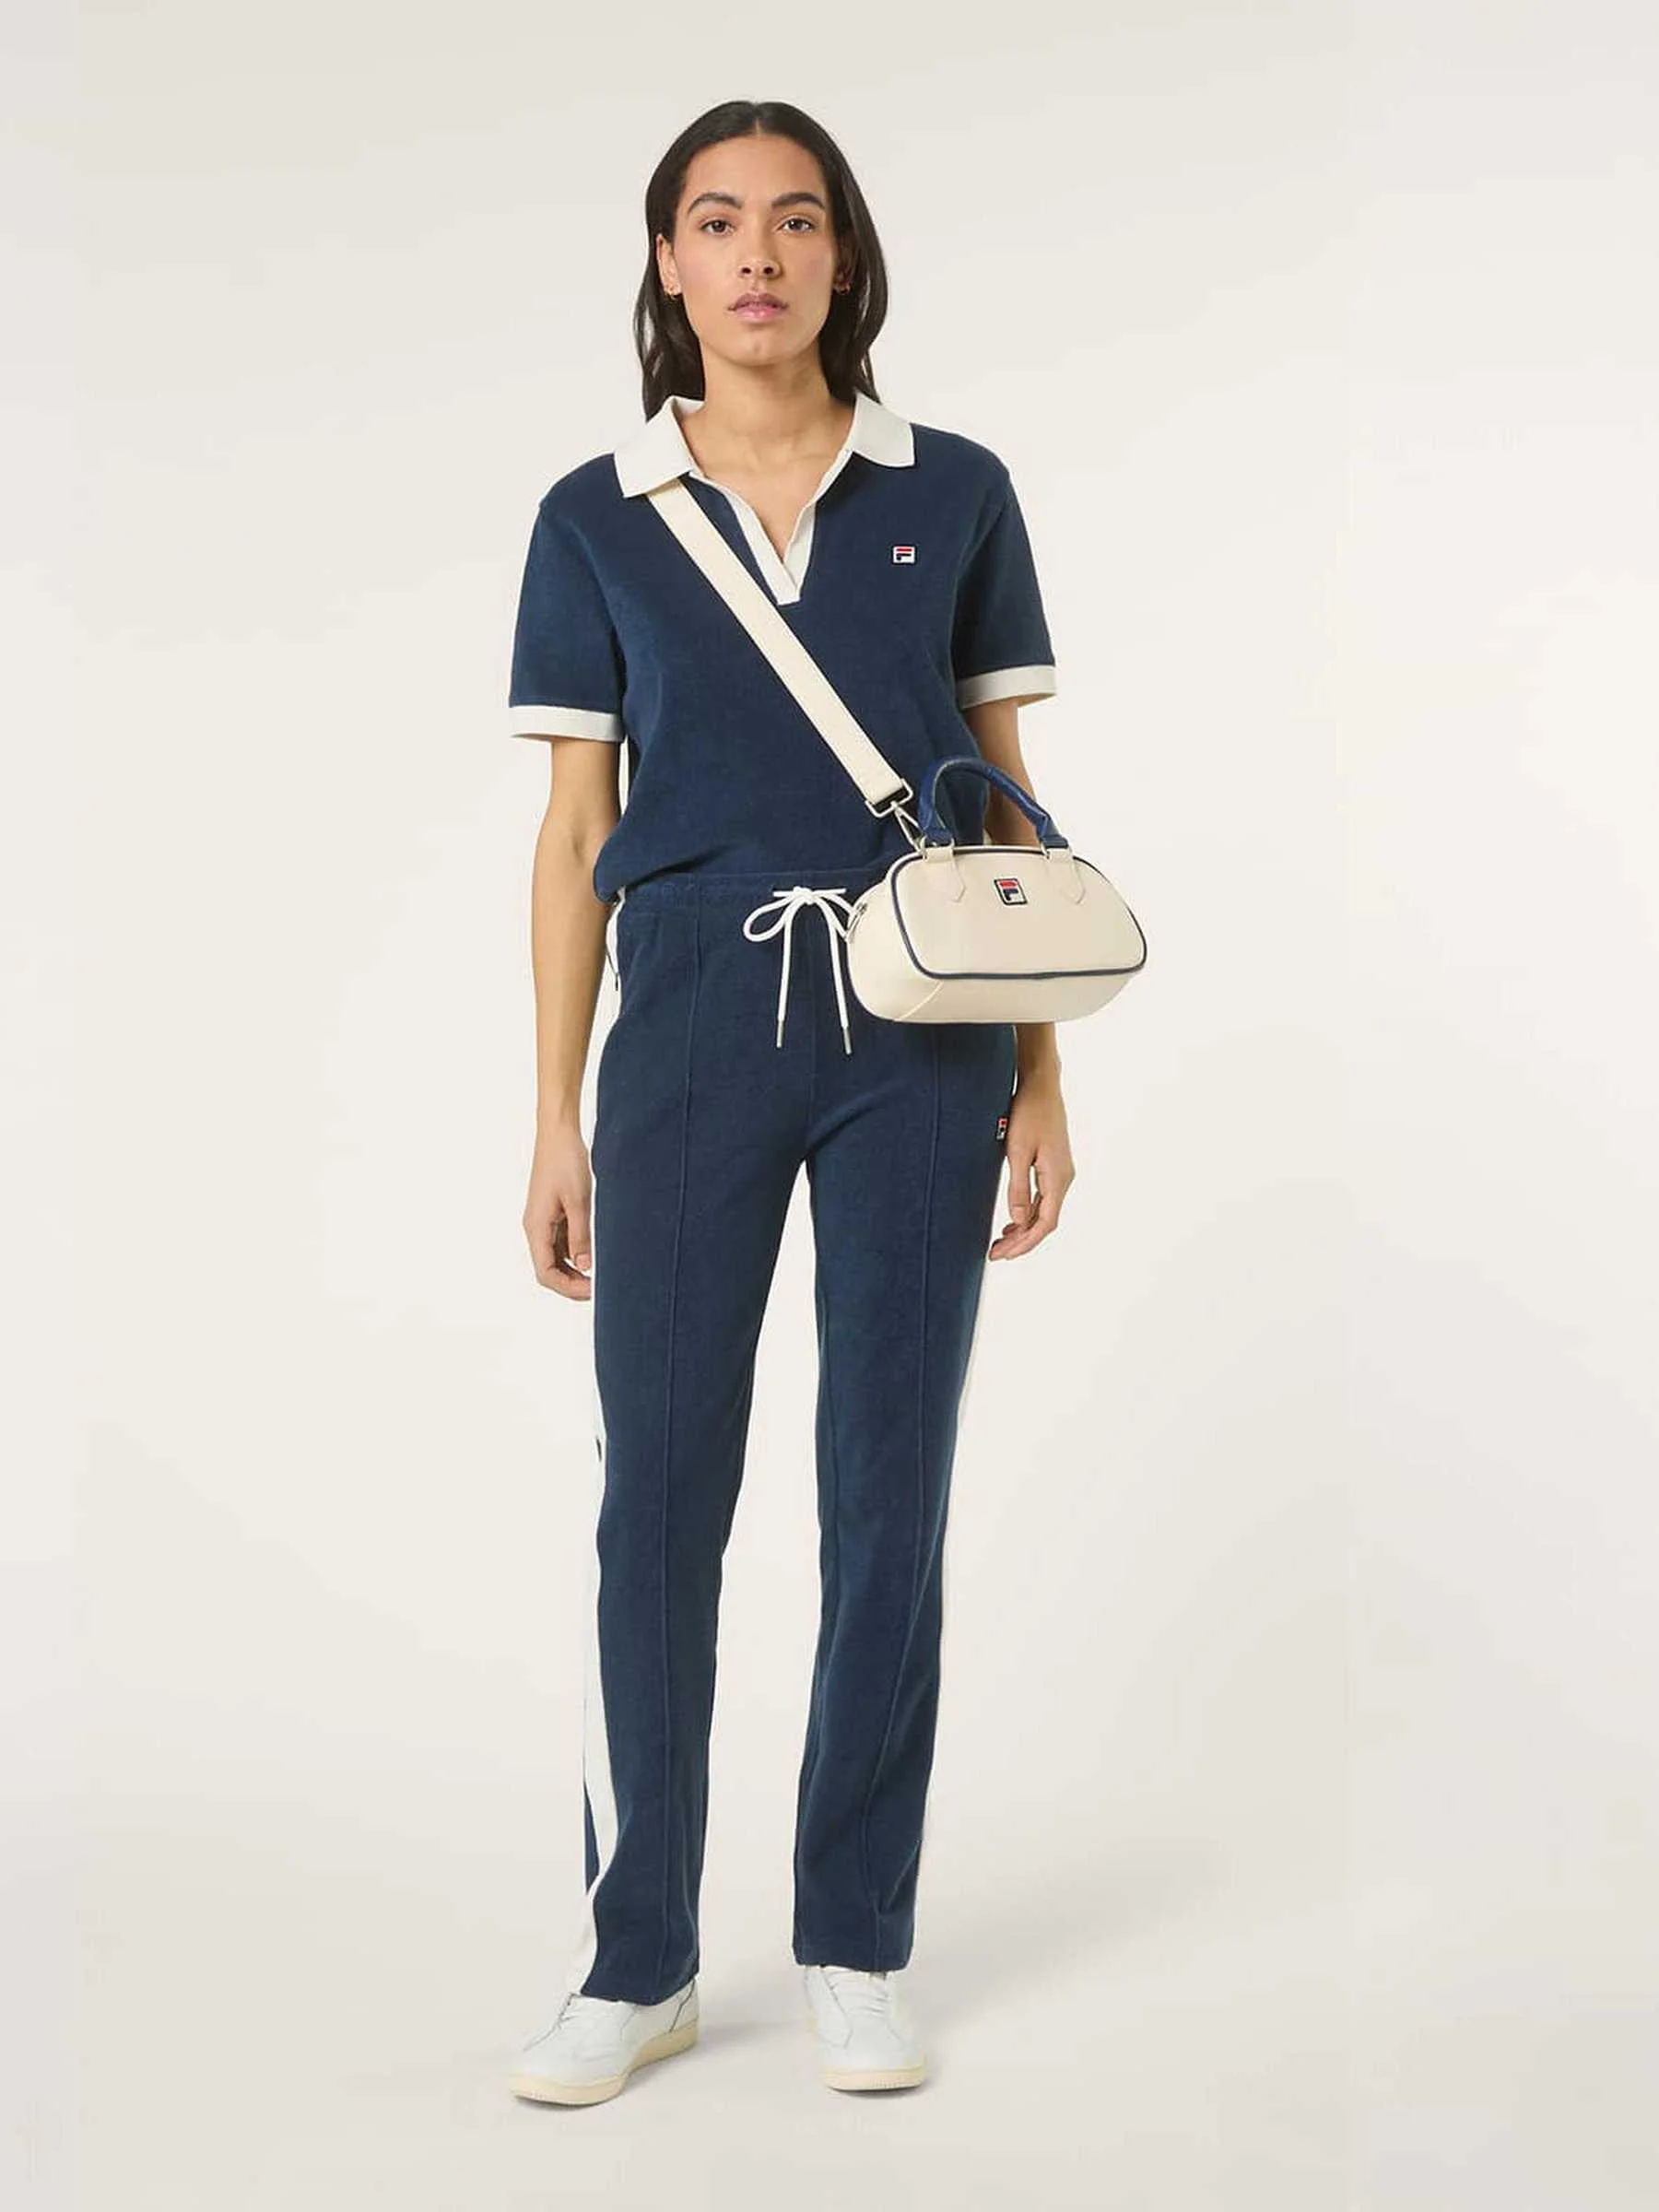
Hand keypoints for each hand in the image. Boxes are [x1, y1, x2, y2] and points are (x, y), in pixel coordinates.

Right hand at [524, 1124, 595, 1298]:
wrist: (558, 1134)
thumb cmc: (566, 1161)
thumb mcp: (578, 1201)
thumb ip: (580, 1235)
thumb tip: (585, 1265)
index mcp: (536, 1227)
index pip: (545, 1272)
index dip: (567, 1287)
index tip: (592, 1291)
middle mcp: (535, 1228)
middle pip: (547, 1270)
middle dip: (570, 1284)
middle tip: (598, 1288)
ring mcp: (543, 1222)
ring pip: (554, 1258)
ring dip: (573, 1271)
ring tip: (597, 1277)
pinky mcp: (551, 1214)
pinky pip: (559, 1243)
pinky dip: (573, 1254)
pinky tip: (591, 1256)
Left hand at [989, 1070, 1074, 1260]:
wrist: (1041, 1086)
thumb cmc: (1028, 1112)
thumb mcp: (1017, 1151)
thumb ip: (1018, 1187)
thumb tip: (1018, 1220)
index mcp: (1058, 1178)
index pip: (1045, 1223)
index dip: (1025, 1243)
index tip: (1004, 1254)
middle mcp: (1064, 1178)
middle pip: (1045, 1221)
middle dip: (1021, 1241)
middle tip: (995, 1254)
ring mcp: (1060, 1173)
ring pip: (1044, 1211)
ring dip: (1023, 1228)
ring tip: (1000, 1242)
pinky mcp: (1053, 1166)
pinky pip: (1043, 1198)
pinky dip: (1027, 1213)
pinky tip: (1012, 1220)